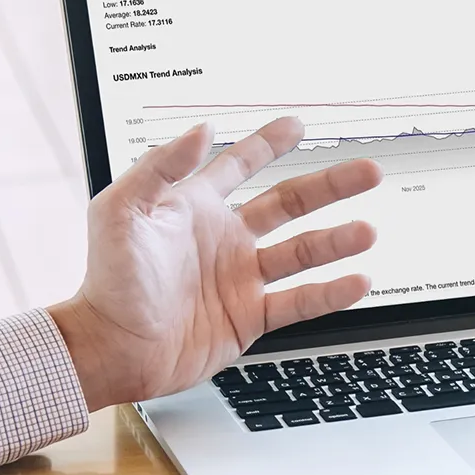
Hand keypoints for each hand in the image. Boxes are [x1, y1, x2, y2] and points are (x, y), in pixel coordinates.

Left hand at [48, 118, 381, 410]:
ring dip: (337, 241)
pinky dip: (330, 293)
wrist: (112, 348)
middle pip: (290, 203)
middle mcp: (226, 240)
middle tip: (368, 171)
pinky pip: (299, 301)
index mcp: (196, 208)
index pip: (240, 166)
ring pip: (302, 252)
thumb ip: (160, 166)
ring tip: (367, 231)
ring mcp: (241, 279)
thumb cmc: (107, 280)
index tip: (297, 126)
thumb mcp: (122, 210)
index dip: (269, 144)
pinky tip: (356, 281)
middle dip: (330, 185)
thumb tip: (204, 130)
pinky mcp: (250, 317)